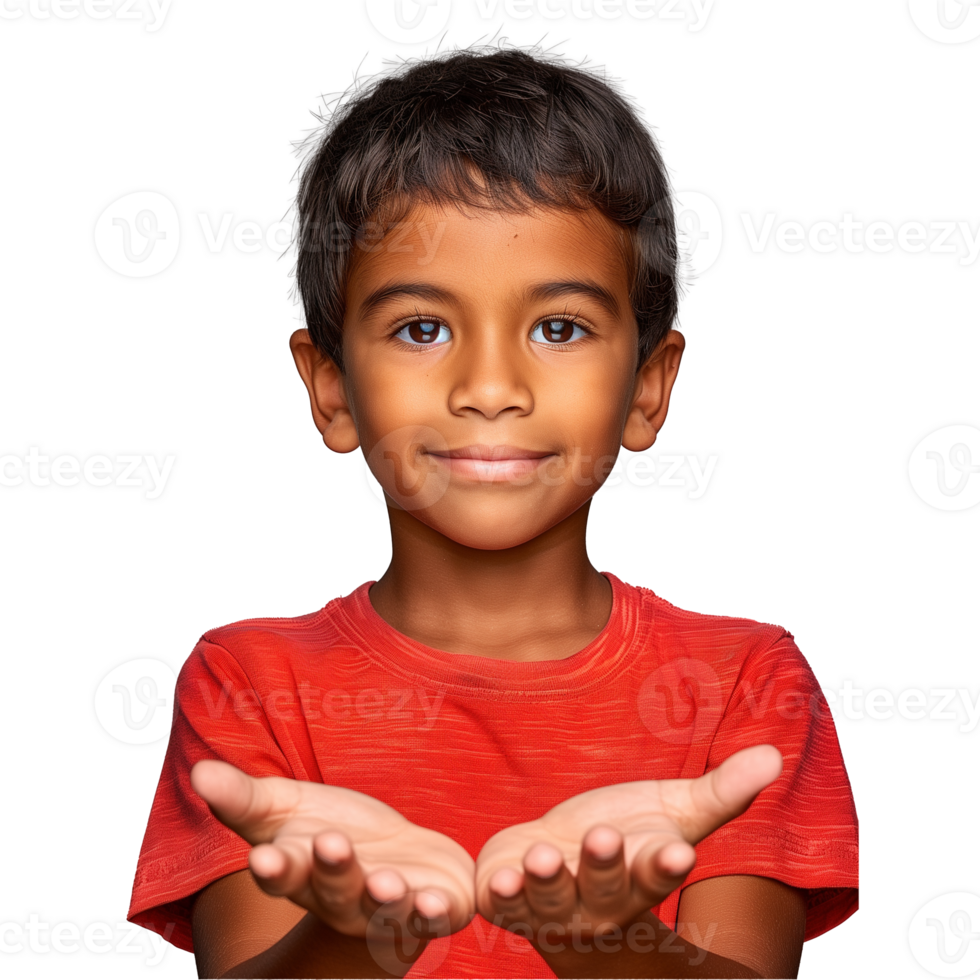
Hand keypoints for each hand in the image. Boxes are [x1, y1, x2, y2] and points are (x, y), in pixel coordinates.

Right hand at [190, 760, 475, 953]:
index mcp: (303, 872)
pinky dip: (438, 912)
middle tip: (330, 843)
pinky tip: (439, 902)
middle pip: (335, 889)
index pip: (282, 873)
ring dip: (386, 897)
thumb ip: (242, 796)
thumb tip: (198, 771)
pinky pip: (438, 916)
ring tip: (387, 882)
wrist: (395, 861)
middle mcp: (344, 898)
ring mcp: (389, 908)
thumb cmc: (330, 832)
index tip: (262, 856)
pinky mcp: (435, 906)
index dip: (273, 868)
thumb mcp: (283, 809)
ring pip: (385, 907)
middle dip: (333, 869)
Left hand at [474, 745, 782, 945]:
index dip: (665, 864)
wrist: (566, 868)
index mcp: (642, 874)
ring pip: (551, 900)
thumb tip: (775, 756)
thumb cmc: (627, 835)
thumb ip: (721, 790)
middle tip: (603, 836)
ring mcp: (553, 907)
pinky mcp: (509, 902)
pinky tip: (497, 879)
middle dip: (604, 866)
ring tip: (543, 858)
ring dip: (546, 882)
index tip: (677, 852)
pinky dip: (499, 896)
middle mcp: (600, 901)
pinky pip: (503, 905)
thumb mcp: (674, 812)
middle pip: (605, 887)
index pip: (658, 872)